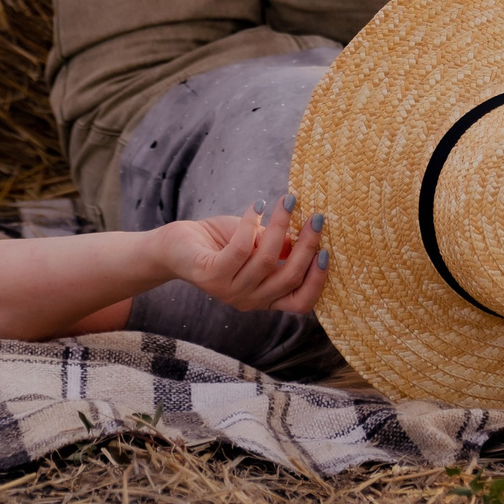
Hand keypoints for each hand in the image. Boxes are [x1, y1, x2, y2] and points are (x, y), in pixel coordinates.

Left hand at [155, 199, 325, 315]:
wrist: (175, 245)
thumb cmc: (220, 243)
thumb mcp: (256, 244)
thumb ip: (281, 245)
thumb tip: (311, 230)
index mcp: (264, 298)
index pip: (300, 303)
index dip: (317, 280)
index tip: (327, 251)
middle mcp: (249, 300)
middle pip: (288, 278)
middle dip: (307, 244)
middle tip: (315, 216)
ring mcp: (229, 291)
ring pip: (267, 259)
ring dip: (281, 225)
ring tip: (288, 201)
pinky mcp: (211, 275)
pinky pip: (241, 248)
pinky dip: (252, 223)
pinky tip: (257, 205)